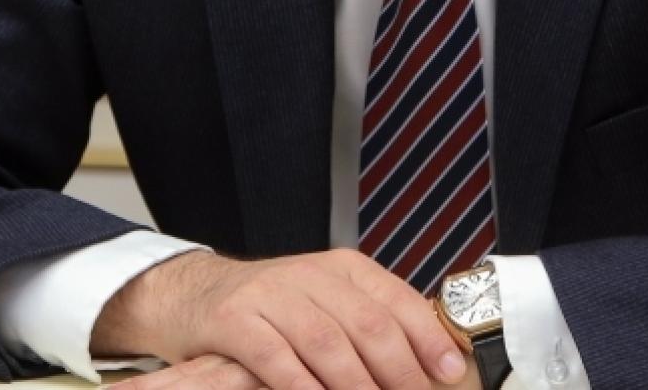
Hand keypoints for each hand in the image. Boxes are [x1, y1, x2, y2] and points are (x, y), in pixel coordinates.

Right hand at [91, 249, 468, 389]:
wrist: (197, 294)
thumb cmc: (273, 308)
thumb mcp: (325, 303)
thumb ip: (367, 325)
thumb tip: (425, 364)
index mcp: (342, 269)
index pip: (396, 299)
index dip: (427, 337)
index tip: (450, 372)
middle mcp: (311, 274)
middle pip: (367, 323)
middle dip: (398, 370)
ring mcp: (272, 293)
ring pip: (326, 342)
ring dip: (355, 384)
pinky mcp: (236, 318)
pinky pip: (275, 358)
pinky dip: (301, 386)